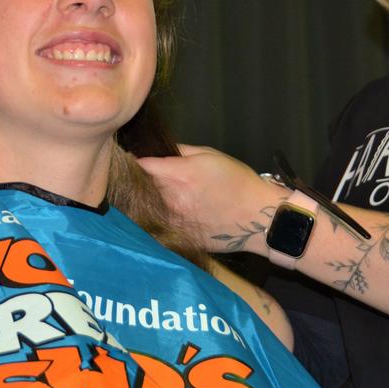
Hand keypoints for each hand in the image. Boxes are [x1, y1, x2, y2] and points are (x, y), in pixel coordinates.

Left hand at [136, 145, 284, 254]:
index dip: (132, 158)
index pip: (139, 164)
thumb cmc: (238, 181)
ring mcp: (172, 220)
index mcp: (178, 175)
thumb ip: (180, 151)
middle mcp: (170, 199)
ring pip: (143, 206)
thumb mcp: (210, 155)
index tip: (130, 156)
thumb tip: (157, 150)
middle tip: (136, 173)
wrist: (258, 218)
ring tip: (148, 193)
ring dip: (143, 199)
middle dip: (136, 178)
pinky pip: (154, 224)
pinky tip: (158, 212)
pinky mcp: (176, 236)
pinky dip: (153, 216)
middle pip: (139, 186)